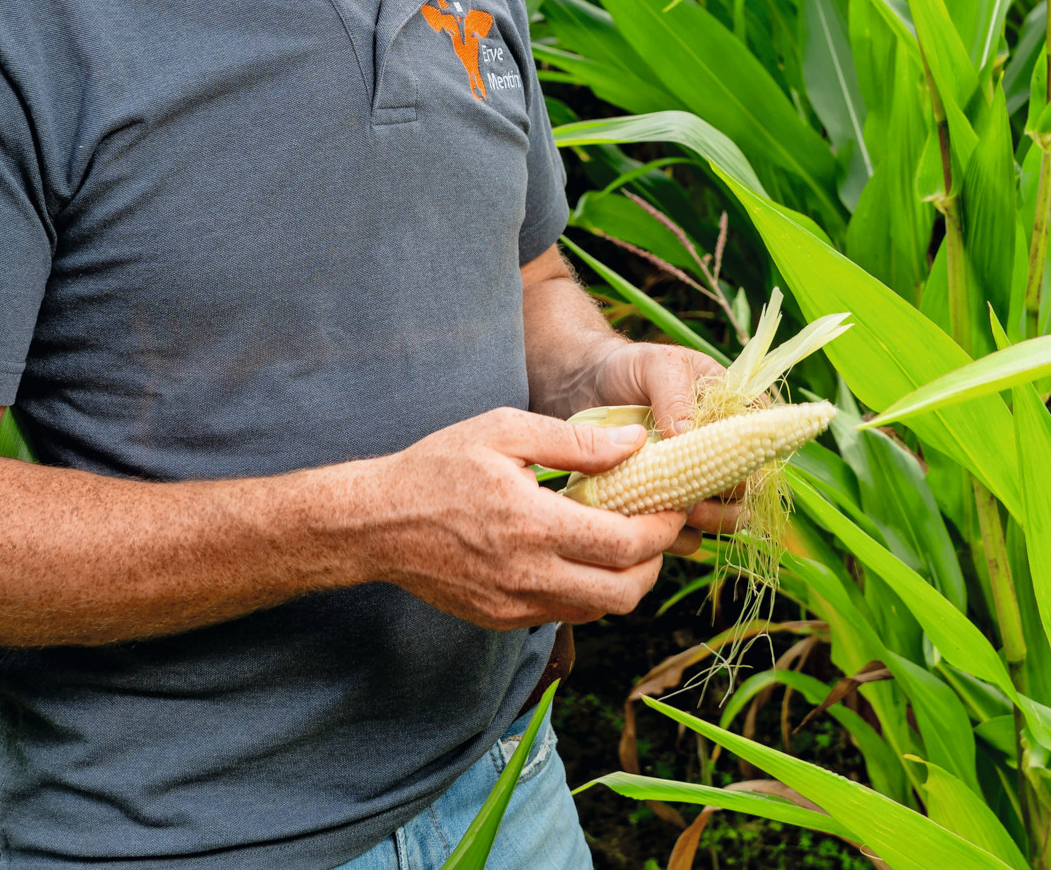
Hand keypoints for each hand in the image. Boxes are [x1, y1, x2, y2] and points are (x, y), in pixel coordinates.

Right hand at [360, 408, 686, 629]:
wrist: (376, 523)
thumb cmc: (438, 467)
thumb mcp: (504, 430)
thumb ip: (574, 442)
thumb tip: (635, 443)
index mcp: (534, 525)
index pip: (625, 545)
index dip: (663, 528)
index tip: (674, 505)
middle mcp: (528, 576)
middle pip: (624, 593)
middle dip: (653, 562)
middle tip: (656, 529)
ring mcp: (515, 605)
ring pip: (598, 610)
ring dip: (624, 580)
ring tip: (623, 541)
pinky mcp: (502, 619)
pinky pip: (564, 613)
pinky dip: (587, 590)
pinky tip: (580, 555)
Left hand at [585, 341, 742, 550]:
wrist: (587, 389)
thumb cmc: (630, 369)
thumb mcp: (656, 366)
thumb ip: (674, 393)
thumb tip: (686, 433)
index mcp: (731, 412)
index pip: (760, 440)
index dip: (751, 458)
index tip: (725, 468)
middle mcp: (720, 451)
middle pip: (748, 487)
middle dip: (728, 498)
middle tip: (696, 499)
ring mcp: (696, 481)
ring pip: (724, 517)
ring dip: (708, 521)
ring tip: (678, 513)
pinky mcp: (670, 505)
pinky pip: (688, 535)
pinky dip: (677, 536)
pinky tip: (656, 527)